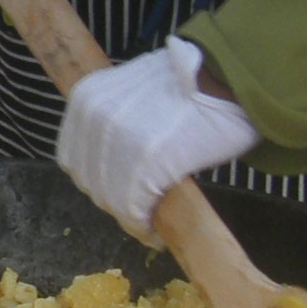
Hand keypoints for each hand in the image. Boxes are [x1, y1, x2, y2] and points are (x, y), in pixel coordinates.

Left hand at [54, 39, 259, 240]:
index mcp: (86, 98)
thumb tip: (111, 157)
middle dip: (113, 199)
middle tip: (139, 208)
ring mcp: (118, 140)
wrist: (230, 75)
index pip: (75, 157)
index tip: (117, 191)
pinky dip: (142, 225)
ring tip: (149, 221)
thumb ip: (115, 117)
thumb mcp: (135, 88)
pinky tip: (154, 232)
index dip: (97, 179)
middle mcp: (93, 117)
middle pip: (90, 180)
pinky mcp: (146, 162)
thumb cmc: (193, 81)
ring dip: (129, 215)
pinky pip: (133, 208)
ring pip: (110, 198)